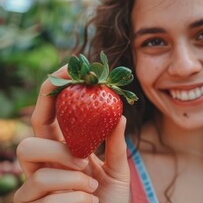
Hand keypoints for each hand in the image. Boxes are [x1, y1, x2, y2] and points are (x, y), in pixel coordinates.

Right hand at [13, 66, 130, 202]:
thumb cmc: (109, 199)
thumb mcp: (117, 170)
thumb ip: (115, 144)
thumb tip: (120, 114)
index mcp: (60, 152)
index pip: (47, 118)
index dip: (52, 91)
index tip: (68, 68)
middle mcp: (42, 168)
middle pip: (27, 144)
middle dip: (56, 150)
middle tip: (83, 159)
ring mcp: (33, 192)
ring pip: (38, 175)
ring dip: (72, 181)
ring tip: (92, 188)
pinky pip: (49, 200)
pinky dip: (78, 201)